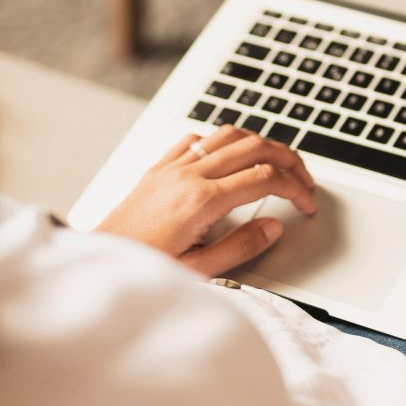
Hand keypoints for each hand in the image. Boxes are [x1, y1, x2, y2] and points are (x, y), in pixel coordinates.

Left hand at [97, 125, 316, 275]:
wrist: (98, 263)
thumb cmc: (142, 269)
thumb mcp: (200, 270)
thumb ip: (242, 246)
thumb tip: (274, 226)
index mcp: (201, 201)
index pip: (265, 180)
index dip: (295, 188)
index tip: (306, 204)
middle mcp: (187, 175)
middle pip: (255, 148)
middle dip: (289, 159)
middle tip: (305, 179)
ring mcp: (171, 167)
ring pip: (229, 134)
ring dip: (262, 143)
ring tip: (279, 161)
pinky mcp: (158, 168)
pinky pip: (198, 139)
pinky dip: (225, 140)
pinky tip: (232, 156)